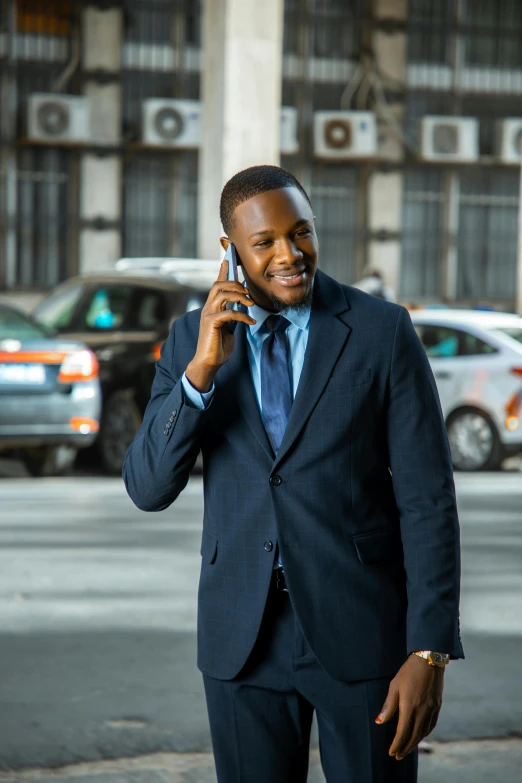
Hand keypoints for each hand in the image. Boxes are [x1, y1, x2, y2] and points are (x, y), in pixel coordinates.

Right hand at [185, 259, 255, 391]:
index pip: (217, 284)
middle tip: (249, 293)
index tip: (228, 259)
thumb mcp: (229, 328)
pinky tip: (250, 322)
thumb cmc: (218, 346)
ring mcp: (208, 314)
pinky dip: (242, 315)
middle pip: (219, 285)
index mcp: (212, 307)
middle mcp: (208, 308)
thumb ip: (232, 315)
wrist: (209, 363)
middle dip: (236, 284)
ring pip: (222, 294)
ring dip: (239, 296)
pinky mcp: (211, 323)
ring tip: (251, 304)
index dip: (223, 271)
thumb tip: (242, 306)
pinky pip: (228, 312)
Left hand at [375, 654, 443, 760]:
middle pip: (414, 736)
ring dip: (415, 743)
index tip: (391, 752)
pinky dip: (424, 734)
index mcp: (409, 706)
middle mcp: (422, 711)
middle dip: (405, 748)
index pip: (402, 732)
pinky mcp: (437, 706)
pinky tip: (420, 735)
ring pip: (423, 733)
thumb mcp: (394, 686)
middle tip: (398, 756)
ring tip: (407, 748)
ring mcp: (431, 709)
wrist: (429, 659)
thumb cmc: (408, 671)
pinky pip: (431, 725)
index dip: (397, 744)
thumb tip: (379, 722)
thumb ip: (388, 706)